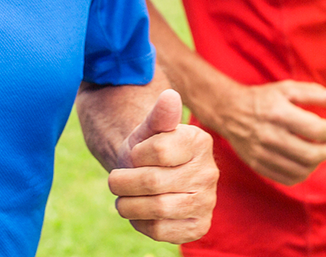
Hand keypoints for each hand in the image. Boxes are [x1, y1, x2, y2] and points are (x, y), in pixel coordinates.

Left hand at [107, 89, 216, 243]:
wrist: (154, 176)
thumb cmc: (148, 149)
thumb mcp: (148, 129)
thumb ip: (158, 115)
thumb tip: (170, 95)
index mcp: (200, 142)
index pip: (158, 150)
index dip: (136, 154)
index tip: (135, 154)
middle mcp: (209, 173)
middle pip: (152, 182)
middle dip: (123, 182)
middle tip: (115, 180)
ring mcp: (207, 202)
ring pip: (157, 209)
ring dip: (128, 204)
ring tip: (123, 197)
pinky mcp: (199, 226)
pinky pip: (162, 231)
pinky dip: (141, 223)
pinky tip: (140, 212)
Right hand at [196, 79, 325, 185]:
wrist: (230, 111)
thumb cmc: (263, 99)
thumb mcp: (287, 89)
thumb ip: (314, 93)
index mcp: (279, 114)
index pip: (317, 130)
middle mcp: (270, 136)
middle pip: (311, 155)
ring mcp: (263, 154)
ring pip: (301, 170)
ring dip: (316, 163)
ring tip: (316, 151)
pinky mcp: (258, 166)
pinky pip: (288, 179)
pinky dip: (301, 173)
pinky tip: (303, 161)